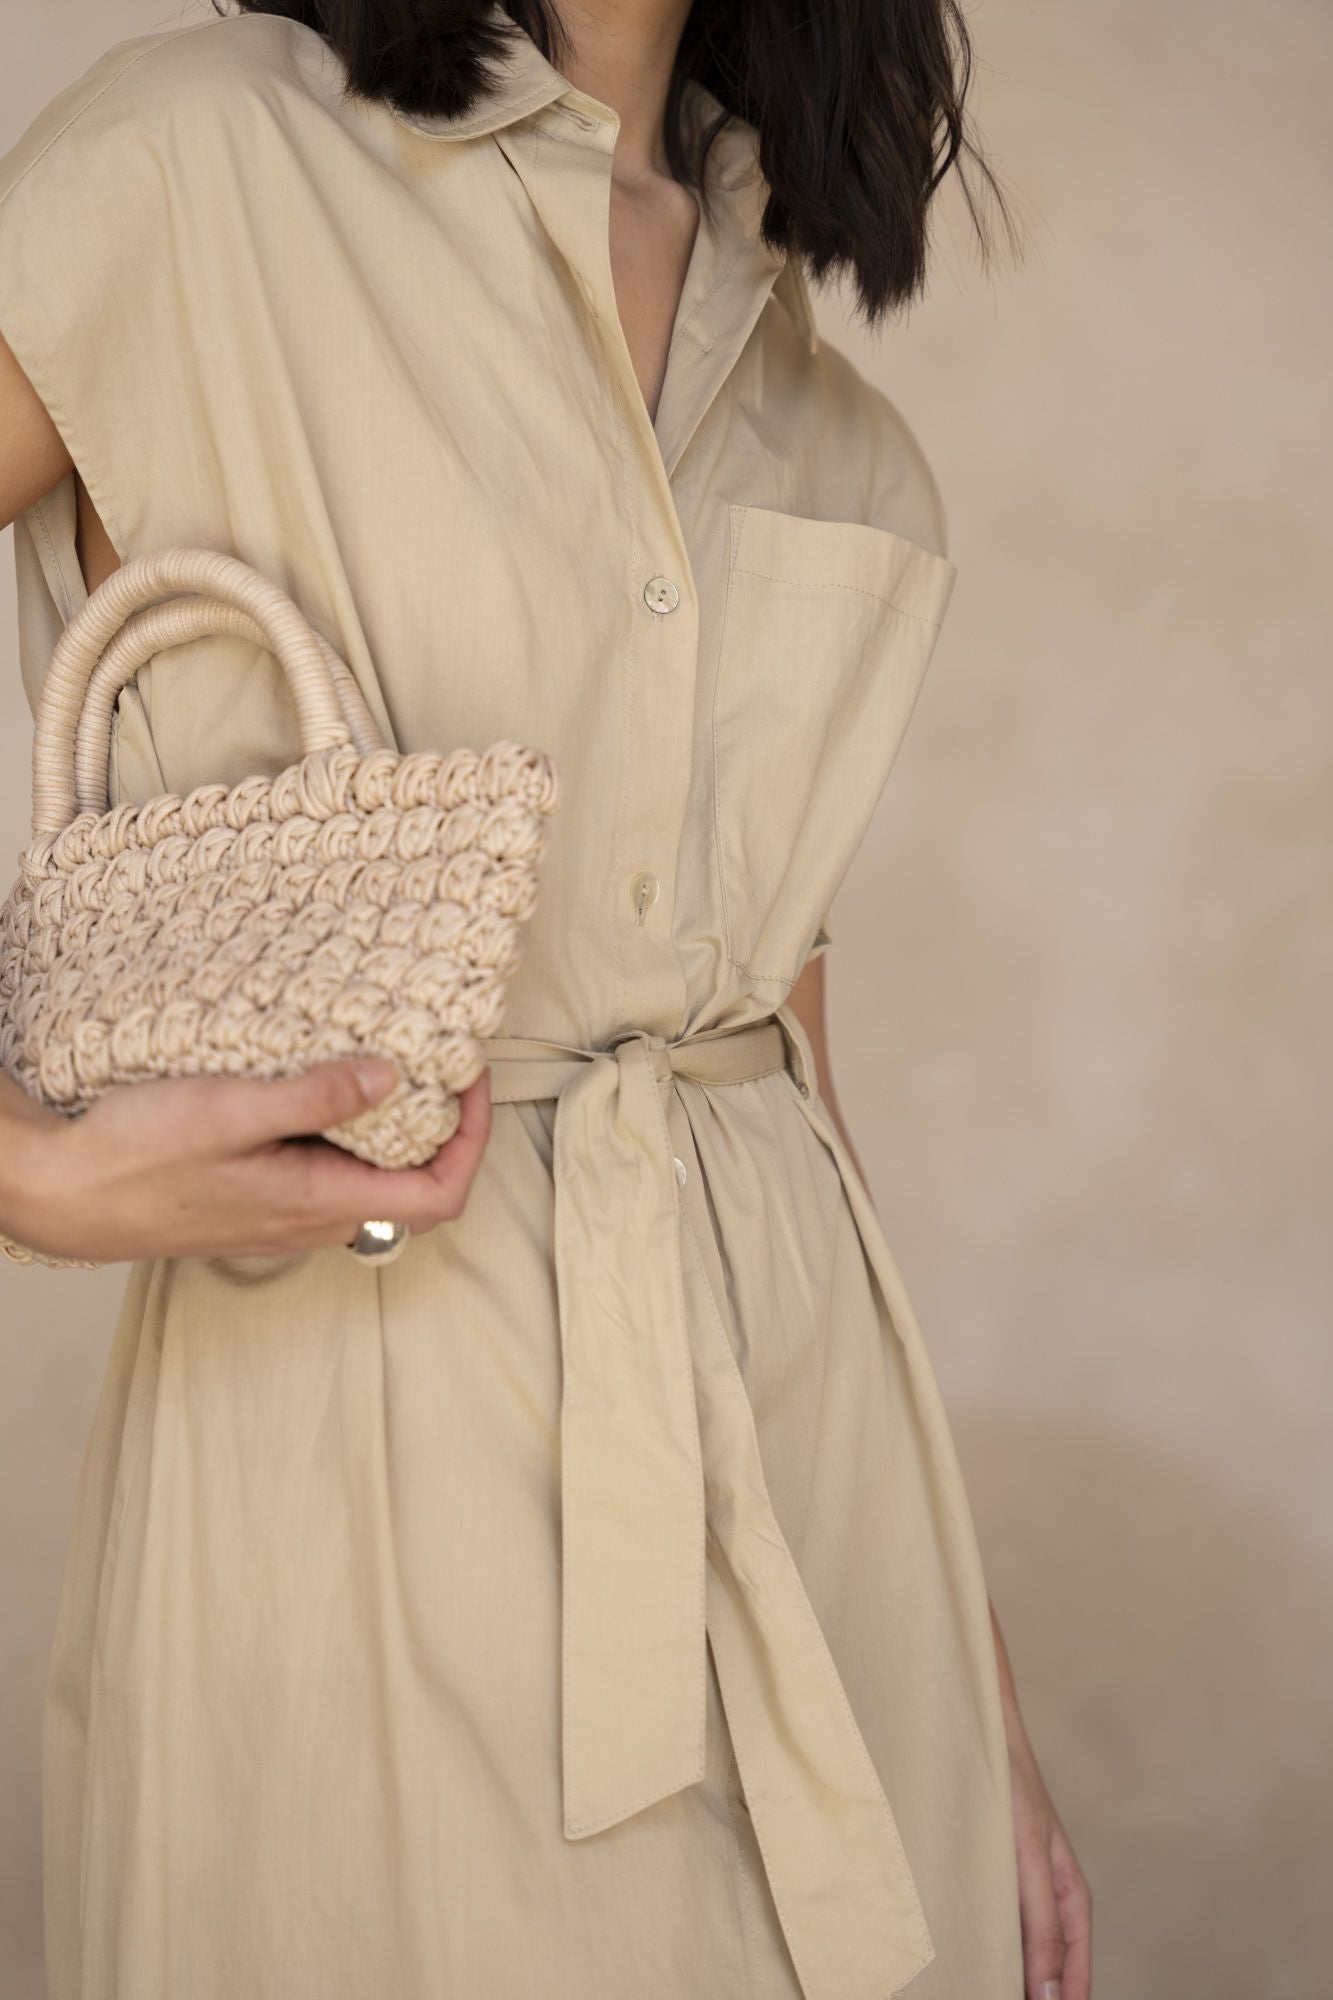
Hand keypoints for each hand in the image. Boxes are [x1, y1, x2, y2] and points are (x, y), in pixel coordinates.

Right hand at [0, 1059, 491, 1263]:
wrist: (63, 1195)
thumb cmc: (135, 1159)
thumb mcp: (230, 1111)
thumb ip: (316, 1097)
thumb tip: (392, 1078)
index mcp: (320, 1204)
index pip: (440, 1194)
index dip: (472, 1139)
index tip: (468, 1077)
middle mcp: (313, 1221)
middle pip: (415, 1183)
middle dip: (440, 1120)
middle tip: (436, 1055)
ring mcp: (286, 1214)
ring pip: (370, 1174)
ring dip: (391, 1120)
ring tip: (386, 1057)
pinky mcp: (260, 1199)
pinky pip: (329, 1169)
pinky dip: (347, 1127)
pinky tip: (323, 1082)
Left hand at [988, 1598, 1092, 1999]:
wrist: (973, 1731)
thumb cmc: (1009, 1787)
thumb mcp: (1030, 1859)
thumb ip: (1043, 1926)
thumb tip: (1052, 1996)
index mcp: (1070, 1899)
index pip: (1075, 1975)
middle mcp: (1045, 1900)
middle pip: (1045, 1968)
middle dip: (1031, 1992)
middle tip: (989, 1996)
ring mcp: (1015, 1889)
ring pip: (1013, 1949)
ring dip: (999, 1970)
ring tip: (971, 1986)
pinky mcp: (986, 1877)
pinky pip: (988, 1924)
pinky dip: (978, 1946)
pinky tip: (956, 1958)